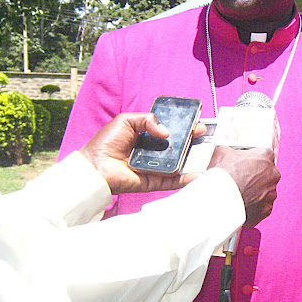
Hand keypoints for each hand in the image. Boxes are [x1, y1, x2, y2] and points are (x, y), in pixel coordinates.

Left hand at [79, 113, 207, 193]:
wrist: (94, 165)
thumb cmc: (106, 142)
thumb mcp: (127, 120)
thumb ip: (148, 119)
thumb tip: (167, 132)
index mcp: (149, 136)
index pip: (172, 130)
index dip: (184, 126)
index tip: (196, 122)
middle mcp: (155, 151)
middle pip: (179, 146)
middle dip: (193, 140)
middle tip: (202, 133)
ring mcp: (156, 167)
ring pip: (180, 163)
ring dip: (194, 158)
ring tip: (207, 152)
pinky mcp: (154, 182)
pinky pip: (173, 180)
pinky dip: (186, 178)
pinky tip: (198, 172)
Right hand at [208, 146, 279, 225]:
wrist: (219, 200)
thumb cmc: (222, 175)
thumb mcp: (221, 153)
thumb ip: (229, 151)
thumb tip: (224, 151)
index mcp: (265, 157)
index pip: (264, 154)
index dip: (253, 159)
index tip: (245, 164)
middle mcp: (273, 174)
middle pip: (267, 173)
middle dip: (256, 176)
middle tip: (241, 180)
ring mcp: (271, 193)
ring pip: (266, 191)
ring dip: (256, 192)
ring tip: (240, 193)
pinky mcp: (266, 209)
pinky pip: (262, 206)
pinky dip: (254, 206)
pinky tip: (242, 204)